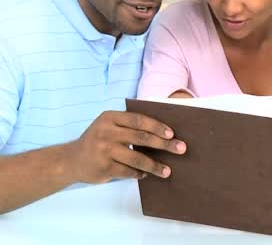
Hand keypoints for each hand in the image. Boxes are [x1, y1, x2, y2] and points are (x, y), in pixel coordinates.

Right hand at [66, 111, 186, 183]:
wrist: (71, 160)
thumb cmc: (98, 141)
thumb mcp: (108, 126)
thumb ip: (129, 126)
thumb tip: (163, 133)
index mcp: (109, 118)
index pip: (138, 120)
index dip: (157, 126)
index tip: (172, 133)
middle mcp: (106, 132)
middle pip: (141, 138)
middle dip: (164, 144)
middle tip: (181, 148)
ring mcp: (104, 150)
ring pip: (137, 158)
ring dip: (155, 165)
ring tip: (168, 170)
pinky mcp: (103, 167)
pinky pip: (129, 171)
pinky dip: (140, 173)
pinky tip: (146, 174)